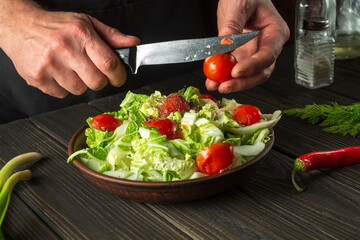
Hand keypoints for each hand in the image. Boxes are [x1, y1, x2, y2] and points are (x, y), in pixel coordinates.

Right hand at [0, 1, 139, 97]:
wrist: (20, 26)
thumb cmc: (57, 26)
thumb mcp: (87, 24)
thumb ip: (112, 36)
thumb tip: (133, 44)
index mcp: (81, 34)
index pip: (109, 63)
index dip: (119, 75)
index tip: (118, 77)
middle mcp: (65, 49)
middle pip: (96, 82)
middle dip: (100, 81)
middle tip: (93, 72)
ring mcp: (49, 64)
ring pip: (79, 90)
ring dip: (80, 83)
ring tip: (71, 68)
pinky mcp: (37, 77)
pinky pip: (62, 94)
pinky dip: (63, 87)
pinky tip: (58, 72)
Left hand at [206, 0, 289, 92]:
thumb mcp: (239, 4)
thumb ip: (232, 25)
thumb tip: (225, 44)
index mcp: (275, 32)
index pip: (267, 55)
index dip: (252, 67)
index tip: (236, 72)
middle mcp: (268, 46)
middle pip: (260, 72)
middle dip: (242, 82)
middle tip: (225, 86)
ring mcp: (255, 53)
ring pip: (248, 76)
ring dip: (232, 83)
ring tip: (215, 85)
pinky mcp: (242, 57)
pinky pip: (234, 71)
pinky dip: (224, 77)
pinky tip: (212, 81)